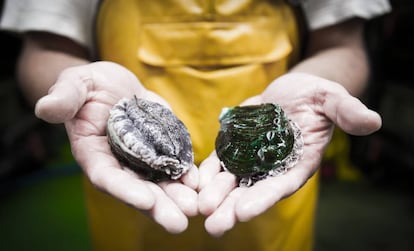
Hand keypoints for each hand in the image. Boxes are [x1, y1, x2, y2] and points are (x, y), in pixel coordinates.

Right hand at [35, 61, 198, 233]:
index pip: (108, 177)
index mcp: (94, 153)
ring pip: (159, 182)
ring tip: (197, 207)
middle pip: (138, 188)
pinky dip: (186, 174)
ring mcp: (142, 157)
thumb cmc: (88, 86)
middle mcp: (119, 162)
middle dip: (158, 206)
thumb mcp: (74, 85)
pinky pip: (174, 164)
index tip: (146, 201)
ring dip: (177, 196)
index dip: (125, 190)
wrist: (113, 84)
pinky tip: (200, 182)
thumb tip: (46, 108)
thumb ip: (63, 98)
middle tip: (179, 223)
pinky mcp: (160, 147)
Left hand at [198, 72, 381, 235]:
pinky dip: (208, 171)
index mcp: (297, 164)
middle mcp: (273, 167)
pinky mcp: (236, 147)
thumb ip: (346, 112)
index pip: (280, 185)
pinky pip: (220, 161)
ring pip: (231, 180)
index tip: (244, 212)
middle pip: (252, 191)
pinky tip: (194, 180)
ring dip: (215, 194)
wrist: (292, 91)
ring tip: (199, 208)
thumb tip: (372, 121)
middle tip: (214, 225)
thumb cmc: (316, 97)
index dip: (263, 198)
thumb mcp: (332, 100)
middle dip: (232, 208)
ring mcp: (252, 159)